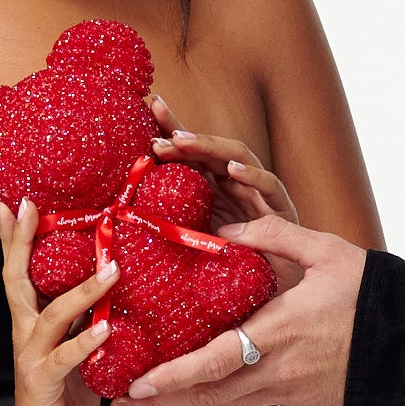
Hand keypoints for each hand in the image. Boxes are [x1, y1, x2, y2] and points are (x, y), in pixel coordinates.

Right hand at [0, 198, 119, 405]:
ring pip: (50, 313)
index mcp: (33, 321)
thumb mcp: (79, 352)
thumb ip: (90, 320)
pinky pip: (66, 359)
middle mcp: (26, 332)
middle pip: (17, 277)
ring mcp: (32, 357)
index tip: (16, 197)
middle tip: (30, 204)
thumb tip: (121, 287)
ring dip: (81, 290)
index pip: (20, 269)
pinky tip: (106, 329)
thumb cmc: (64, 400)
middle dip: (22, 240)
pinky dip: (86, 343)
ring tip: (110, 269)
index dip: (17, 235)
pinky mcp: (45, 384)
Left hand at [110, 214, 364, 405]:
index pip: (217, 361)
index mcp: (281, 330)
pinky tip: (202, 391)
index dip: (174, 378)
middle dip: (163, 405)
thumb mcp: (327, 251)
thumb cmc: (374, 293)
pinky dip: (222, 398)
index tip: (139, 386)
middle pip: (210, 396)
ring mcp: (293, 391)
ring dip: (188, 404)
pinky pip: (253, 401)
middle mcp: (281, 369)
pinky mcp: (305, 401)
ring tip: (150, 403)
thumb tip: (227, 229)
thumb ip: (275, 234)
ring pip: (228, 404)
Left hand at [147, 99, 303, 284]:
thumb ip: (170, 227)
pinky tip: (233, 170)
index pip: (192, 153)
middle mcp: (236, 185)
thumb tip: (123, 215)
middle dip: (186, 137)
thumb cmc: (226, 272)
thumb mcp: (189, 246)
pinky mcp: (281, 210)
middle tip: (160, 138)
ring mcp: (259, 195)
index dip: (173, 129)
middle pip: (212, 149)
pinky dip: (252, 176)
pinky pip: (269, 186)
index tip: (151, 108)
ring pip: (238, 157)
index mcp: (213, 189)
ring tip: (184, 143)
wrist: (268, 297)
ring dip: (211, 147)